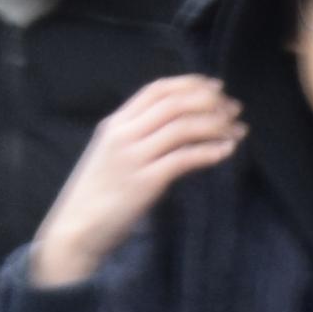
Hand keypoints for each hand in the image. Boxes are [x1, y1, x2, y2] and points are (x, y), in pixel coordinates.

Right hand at [29, 76, 244, 288]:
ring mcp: (133, 157)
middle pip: (174, 103)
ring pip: (183, 127)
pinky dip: (210, 151)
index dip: (190, 83)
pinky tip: (227, 151)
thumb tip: (178, 123)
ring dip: (216, 125)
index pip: (157, 89)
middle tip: (234, 109)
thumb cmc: (97, 193)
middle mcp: (124, 134)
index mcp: (115, 123)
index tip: (216, 86)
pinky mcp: (145, 182)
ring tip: (237, 130)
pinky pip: (184, 158)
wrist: (76, 228)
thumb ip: (138, 134)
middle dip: (210, 102)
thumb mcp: (111, 153)